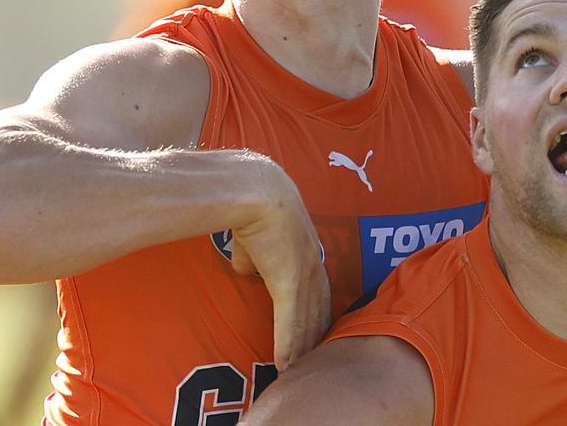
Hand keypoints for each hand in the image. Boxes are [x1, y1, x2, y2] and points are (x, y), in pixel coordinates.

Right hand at [230, 157, 331, 371]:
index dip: (317, 315)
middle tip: (315, 366)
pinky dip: (289, 346)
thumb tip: (246, 270)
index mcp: (308, 252)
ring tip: (299, 375)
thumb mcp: (254, 238)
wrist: (255, 191)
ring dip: (304, 351)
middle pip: (320, 312)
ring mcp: (305, 275)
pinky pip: (290, 322)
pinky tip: (286, 366)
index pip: (318, 292)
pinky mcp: (289, 282)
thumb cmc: (252, 205)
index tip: (317, 334)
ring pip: (308, 323)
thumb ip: (253, 257)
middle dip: (318, 339)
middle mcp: (313, 266)